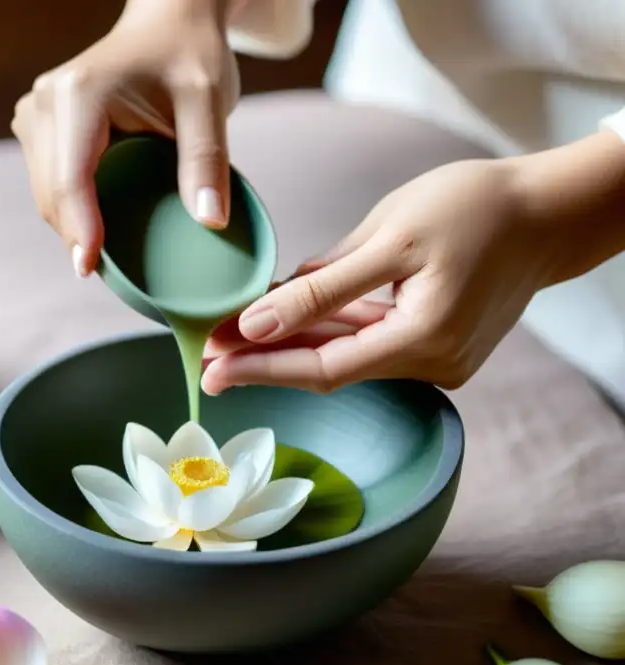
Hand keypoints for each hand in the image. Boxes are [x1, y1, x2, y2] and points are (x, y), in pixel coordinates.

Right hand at [11, 0, 238, 276]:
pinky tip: (104, 221)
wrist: (167, 26)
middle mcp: (45, 103)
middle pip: (53, 194)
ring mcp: (34, 115)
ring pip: (47, 195)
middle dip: (80, 236)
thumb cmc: (190, 55)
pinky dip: (74, 210)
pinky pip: (50, 186)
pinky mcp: (37, 128)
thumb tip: (209, 222)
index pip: (71, 178)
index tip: (89, 269)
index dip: (79, 228)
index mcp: (79, 95)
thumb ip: (207, 159)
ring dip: (75, 226)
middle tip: (120, 271)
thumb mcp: (209, 101)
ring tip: (115, 248)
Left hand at [202, 130, 624, 394]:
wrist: (547, 209)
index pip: (322, 370)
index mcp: (424, 340)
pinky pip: (367, 340)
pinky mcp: (434, 342)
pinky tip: (282, 318)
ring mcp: (436, 357)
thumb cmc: (475, 207)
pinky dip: (326, 328)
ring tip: (231, 334)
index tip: (210, 365)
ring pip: (345, 355)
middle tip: (205, 354)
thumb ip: (321, 288)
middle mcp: (432, 364)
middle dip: (265, 358)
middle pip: (329, 368)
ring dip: (290, 344)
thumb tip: (254, 323)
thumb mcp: (390, 238)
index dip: (261, 368)